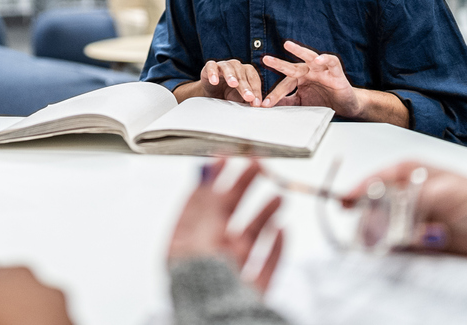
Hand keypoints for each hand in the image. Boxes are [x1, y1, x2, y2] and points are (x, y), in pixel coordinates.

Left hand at [168, 159, 283, 292]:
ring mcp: (230, 275)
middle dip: (241, 189)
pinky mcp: (251, 291)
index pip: (195, 205)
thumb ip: (206, 207)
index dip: (210, 180)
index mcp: (184, 246)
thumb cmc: (200, 288)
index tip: (223, 158)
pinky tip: (283, 230)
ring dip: (263, 214)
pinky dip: (276, 246)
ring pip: (249, 239)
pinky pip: (265, 264)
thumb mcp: (200, 238)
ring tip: (277, 196)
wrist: (220, 324)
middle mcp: (206, 259)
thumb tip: (205, 177)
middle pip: (225, 217)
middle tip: (255, 166)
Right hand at [197, 59, 264, 105]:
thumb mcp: (240, 99)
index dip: (256, 90)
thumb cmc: (229, 95)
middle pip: (242, 73)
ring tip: (234, 84)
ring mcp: (222, 65)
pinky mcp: (209, 67)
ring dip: (231, 75)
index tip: (256, 103)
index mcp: (247, 72)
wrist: (212, 94)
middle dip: (246, 86)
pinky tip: (214, 81)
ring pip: (228, 67)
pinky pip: (211, 66)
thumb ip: (250, 100)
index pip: (254, 78)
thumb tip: (259, 106)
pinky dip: (213, 73)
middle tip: (249, 97)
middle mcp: (236, 67)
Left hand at [260, 41, 363, 114]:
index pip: (285, 84)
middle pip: (292, 66)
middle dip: (279, 63)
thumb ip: (288, 102)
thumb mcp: (302, 103)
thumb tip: (268, 105)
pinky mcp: (336, 72)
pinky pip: (331, 62)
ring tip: (288, 45)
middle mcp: (309, 71)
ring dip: (299, 50)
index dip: (275, 94)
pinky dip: (325, 59)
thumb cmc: (324, 101)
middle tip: (265, 59)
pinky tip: (318, 59)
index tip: (265, 104)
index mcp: (299, 79)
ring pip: (309, 57)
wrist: (345, 105)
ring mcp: (322, 70)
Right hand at [343, 162, 466, 257]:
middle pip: (375, 208)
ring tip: (411, 238)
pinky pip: (401, 246)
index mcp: (409, 172)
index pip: (372, 180)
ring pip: (385, 229)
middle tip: (376, 232)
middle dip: (374, 221)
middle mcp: (408, 194)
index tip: (342, 204)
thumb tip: (382, 218)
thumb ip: (407, 205)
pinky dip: (404, 249)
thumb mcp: (440, 194)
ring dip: (390, 237)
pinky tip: (418, 245)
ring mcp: (414, 217)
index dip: (356, 192)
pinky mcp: (423, 240)